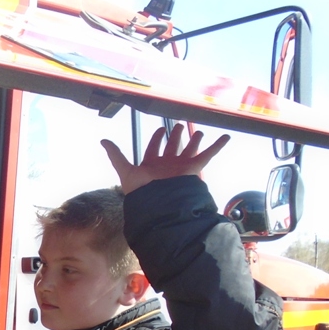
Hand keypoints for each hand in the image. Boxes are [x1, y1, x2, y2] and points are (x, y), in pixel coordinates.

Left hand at [101, 124, 229, 193]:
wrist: (158, 204)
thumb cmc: (141, 190)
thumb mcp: (125, 169)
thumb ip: (115, 154)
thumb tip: (102, 140)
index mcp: (152, 164)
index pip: (154, 148)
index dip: (157, 138)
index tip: (160, 129)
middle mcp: (167, 165)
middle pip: (172, 147)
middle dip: (175, 136)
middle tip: (177, 125)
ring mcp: (181, 166)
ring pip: (189, 149)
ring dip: (193, 140)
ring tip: (198, 132)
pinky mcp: (194, 168)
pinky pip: (208, 154)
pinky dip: (218, 145)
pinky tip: (226, 136)